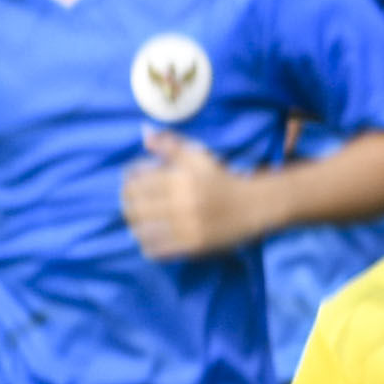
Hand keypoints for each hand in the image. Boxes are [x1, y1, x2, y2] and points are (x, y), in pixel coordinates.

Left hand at [119, 131, 271, 261]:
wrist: (254, 206)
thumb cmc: (222, 179)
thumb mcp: (197, 157)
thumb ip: (169, 145)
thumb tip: (144, 133)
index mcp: (181, 180)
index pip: (137, 182)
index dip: (129, 180)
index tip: (132, 181)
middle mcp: (183, 204)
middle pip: (136, 207)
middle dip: (129, 204)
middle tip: (132, 202)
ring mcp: (187, 227)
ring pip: (143, 230)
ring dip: (136, 225)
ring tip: (140, 221)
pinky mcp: (193, 246)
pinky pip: (158, 250)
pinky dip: (148, 245)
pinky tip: (151, 238)